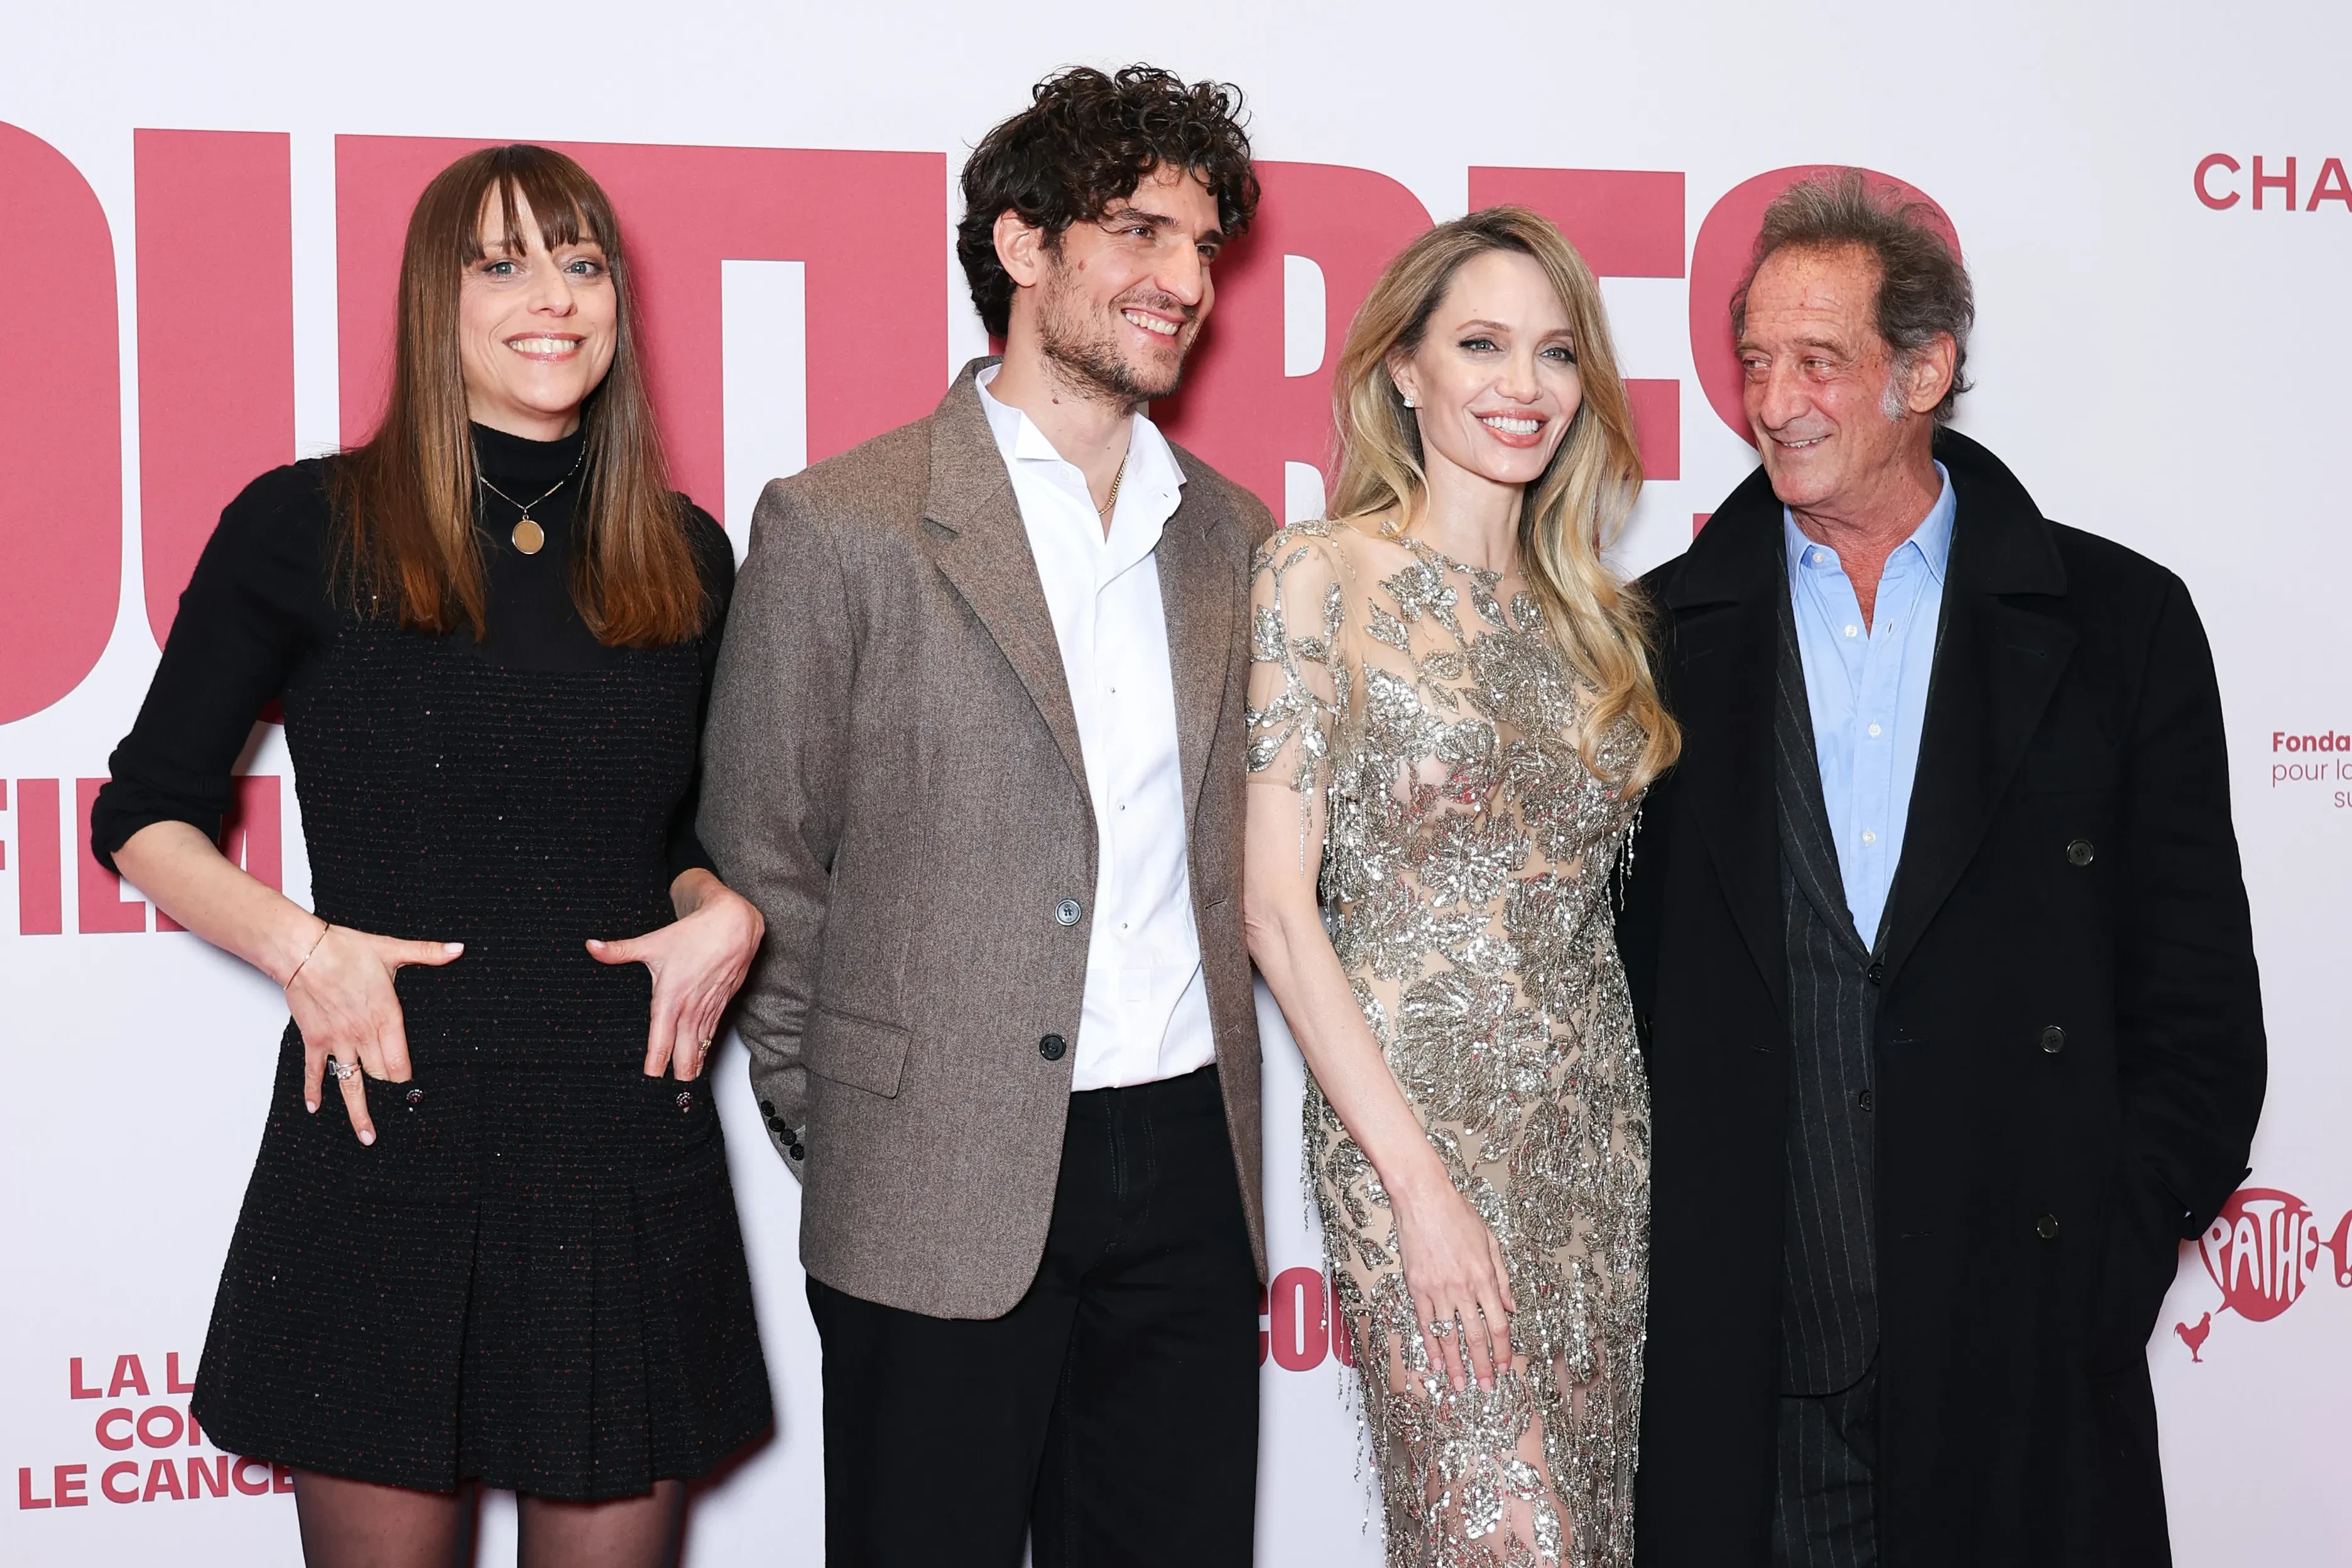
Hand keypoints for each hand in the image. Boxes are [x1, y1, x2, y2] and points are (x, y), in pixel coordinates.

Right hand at [286, 924, 464, 1143]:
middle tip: (399, 1114)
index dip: (408, 1079)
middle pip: (380, 1076)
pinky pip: (315, 1071)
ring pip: (351, 1084)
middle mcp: (363, 1035)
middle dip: (390, 1094)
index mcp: (387, 1017)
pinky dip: (313, 1090)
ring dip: (359, 1112)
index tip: (415, 1091)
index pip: (401, 1061)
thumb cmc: (345, 949)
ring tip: (368, 1137)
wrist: (303, 950)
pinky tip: (314, 1108)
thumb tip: (458, 949)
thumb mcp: (392, 950)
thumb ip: (428, 953)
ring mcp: (338, 1041)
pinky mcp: (315, 1040)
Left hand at [587, 876, 761, 1080]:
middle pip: (684, 1058)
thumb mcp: (652, 943)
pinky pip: (712, 1036)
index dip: (654, 1069)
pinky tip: (700, 1061)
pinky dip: (705, 1051)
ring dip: (693, 1069)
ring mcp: (708, 1011)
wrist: (733, 926)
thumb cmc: (693, 934)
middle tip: (668, 1100)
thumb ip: (619, 950)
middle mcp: (689, 1011)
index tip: (648, 1085)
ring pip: (700, 1050)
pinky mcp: (721, 1006)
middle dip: (677, 1079)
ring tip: (684, 1090)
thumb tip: (591, 946)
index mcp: (669, 1001)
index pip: (660, 1045)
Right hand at [1389, 1169, 1518, 1392]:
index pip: (1498, 1324)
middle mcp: (1463, 1288)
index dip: (1502, 1350)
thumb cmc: (1456, 1214)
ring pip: (1449, 1335)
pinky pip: (1424, 1322)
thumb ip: (1502, 1277)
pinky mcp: (1416, 1287)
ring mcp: (1438, 1289)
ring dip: (1455, 1364)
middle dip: (1482, 1365)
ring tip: (1458, 1385)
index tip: (1505, 1367)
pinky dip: (1430, 1344)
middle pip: (1476, 1336)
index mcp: (1485, 1277)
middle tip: (1487, 1387)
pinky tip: (1433, 1361)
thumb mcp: (1490, 1241)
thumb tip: (1512, 1306)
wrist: (1422, 1198)